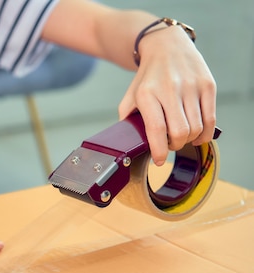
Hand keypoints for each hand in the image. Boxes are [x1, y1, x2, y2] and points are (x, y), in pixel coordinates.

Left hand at [118, 25, 216, 165]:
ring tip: (181, 137)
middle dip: (174, 146)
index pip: (156, 130)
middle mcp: (170, 89)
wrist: (166, 46)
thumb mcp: (130, 96)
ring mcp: (191, 86)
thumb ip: (127, 119)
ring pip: (196, 128)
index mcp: (147, 94)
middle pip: (180, 132)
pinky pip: (211, 119)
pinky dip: (205, 133)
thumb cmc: (148, 77)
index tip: (158, 160)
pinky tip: (197, 134)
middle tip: (169, 145)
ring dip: (189, 140)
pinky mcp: (207, 85)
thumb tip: (128, 143)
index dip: (159, 151)